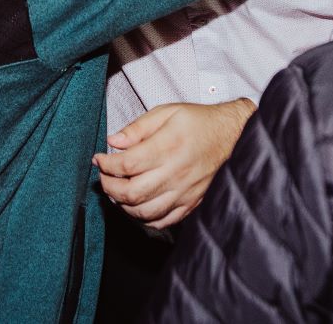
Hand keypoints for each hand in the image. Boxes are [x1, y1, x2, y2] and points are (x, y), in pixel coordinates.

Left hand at [92, 99, 254, 229]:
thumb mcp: (167, 112)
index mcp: (167, 147)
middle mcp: (175, 173)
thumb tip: (113, 141)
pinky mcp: (191, 203)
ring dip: (123, 205)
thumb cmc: (199, 121)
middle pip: (131, 193)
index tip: (100, 159)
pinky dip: (145, 219)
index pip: (126, 164)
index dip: (106, 164)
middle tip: (104, 177)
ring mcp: (184, 192)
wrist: (233, 135)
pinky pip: (163, 221)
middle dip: (109, 187)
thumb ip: (138, 128)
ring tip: (118, 191)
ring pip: (144, 212)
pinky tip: (138, 205)